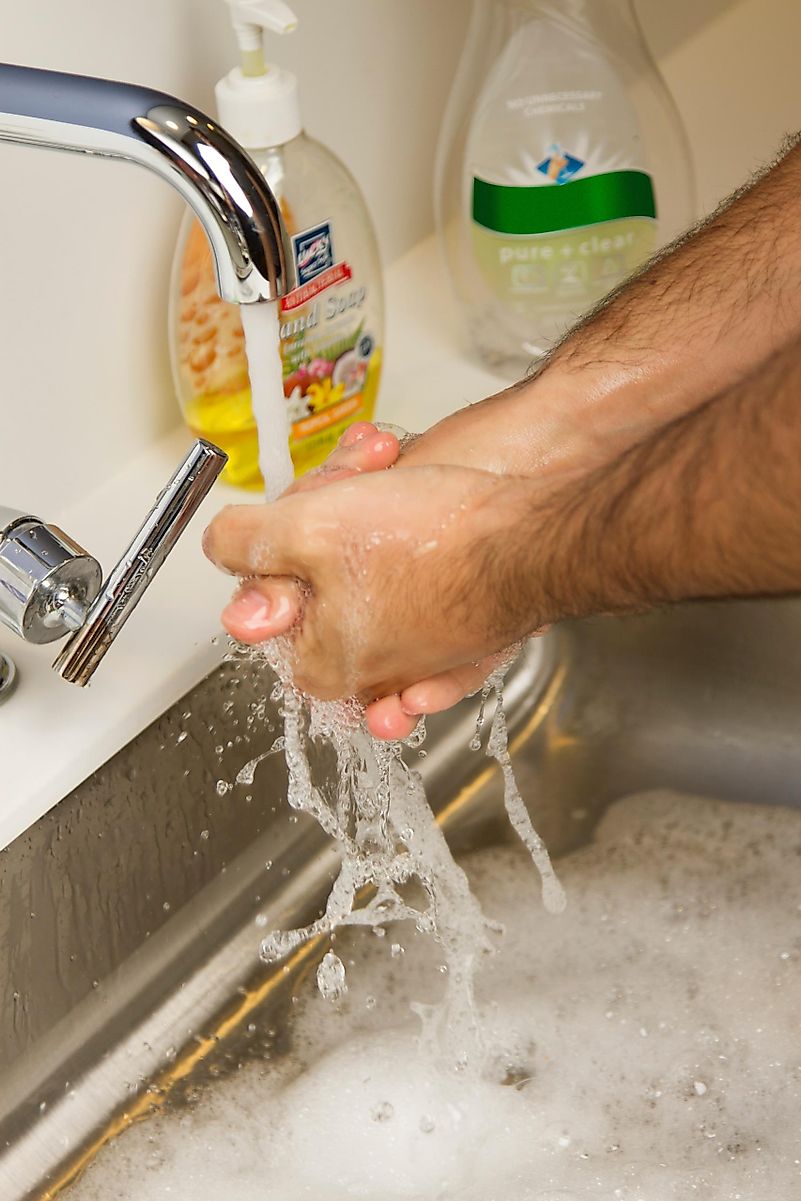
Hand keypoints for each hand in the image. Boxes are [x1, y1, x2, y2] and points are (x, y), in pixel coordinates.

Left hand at [204, 451, 548, 714]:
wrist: (536, 538)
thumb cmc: (436, 543)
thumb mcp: (309, 529)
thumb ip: (247, 543)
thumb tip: (219, 548)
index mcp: (324, 665)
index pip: (271, 610)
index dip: (279, 545)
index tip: (304, 511)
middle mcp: (374, 672)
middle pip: (321, 584)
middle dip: (329, 518)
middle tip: (356, 479)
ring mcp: (424, 652)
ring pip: (366, 568)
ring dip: (367, 508)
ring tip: (386, 470)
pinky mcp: (464, 626)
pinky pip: (414, 572)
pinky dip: (404, 523)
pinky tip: (399, 477)